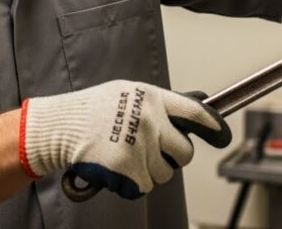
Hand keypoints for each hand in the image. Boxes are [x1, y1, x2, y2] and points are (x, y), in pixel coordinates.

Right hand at [19, 80, 230, 198]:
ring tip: (124, 155)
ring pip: (164, 174)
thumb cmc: (91, 111)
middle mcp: (150, 121)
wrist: (59, 127)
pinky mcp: (128, 170)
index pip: (195, 113)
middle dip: (172, 157)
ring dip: (149, 171)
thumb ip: (157, 104)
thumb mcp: (126, 94)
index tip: (222, 135)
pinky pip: (145, 187)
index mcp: (151, 98)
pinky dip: (132, 184)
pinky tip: (116, 167)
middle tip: (150, 152)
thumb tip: (194, 108)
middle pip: (185, 152)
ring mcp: (139, 146)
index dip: (213, 126)